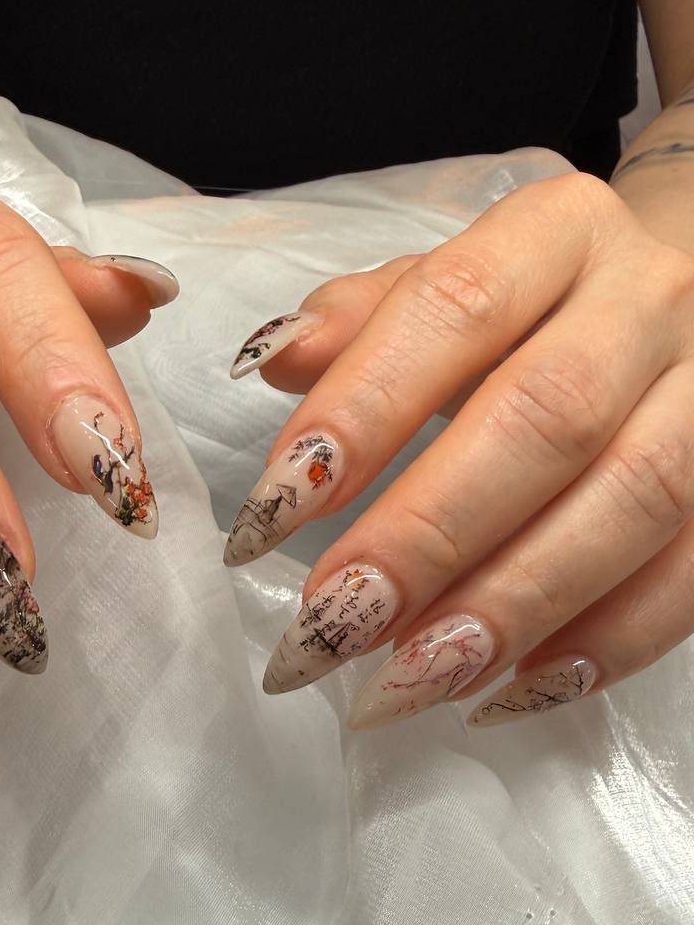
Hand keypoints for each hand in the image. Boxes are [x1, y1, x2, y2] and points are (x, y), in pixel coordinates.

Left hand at [226, 172, 693, 728]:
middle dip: (430, 533)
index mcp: (559, 231)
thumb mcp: (443, 286)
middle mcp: (653, 300)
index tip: (273, 510)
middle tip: (335, 622)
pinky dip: (604, 644)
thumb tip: (271, 361)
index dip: (363, 410)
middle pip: (549, 416)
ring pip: (635, 501)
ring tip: (409, 681)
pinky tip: (508, 692)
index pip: (455, 307)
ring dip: (512, 605)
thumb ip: (359, 321)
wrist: (674, 307)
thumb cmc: (530, 311)